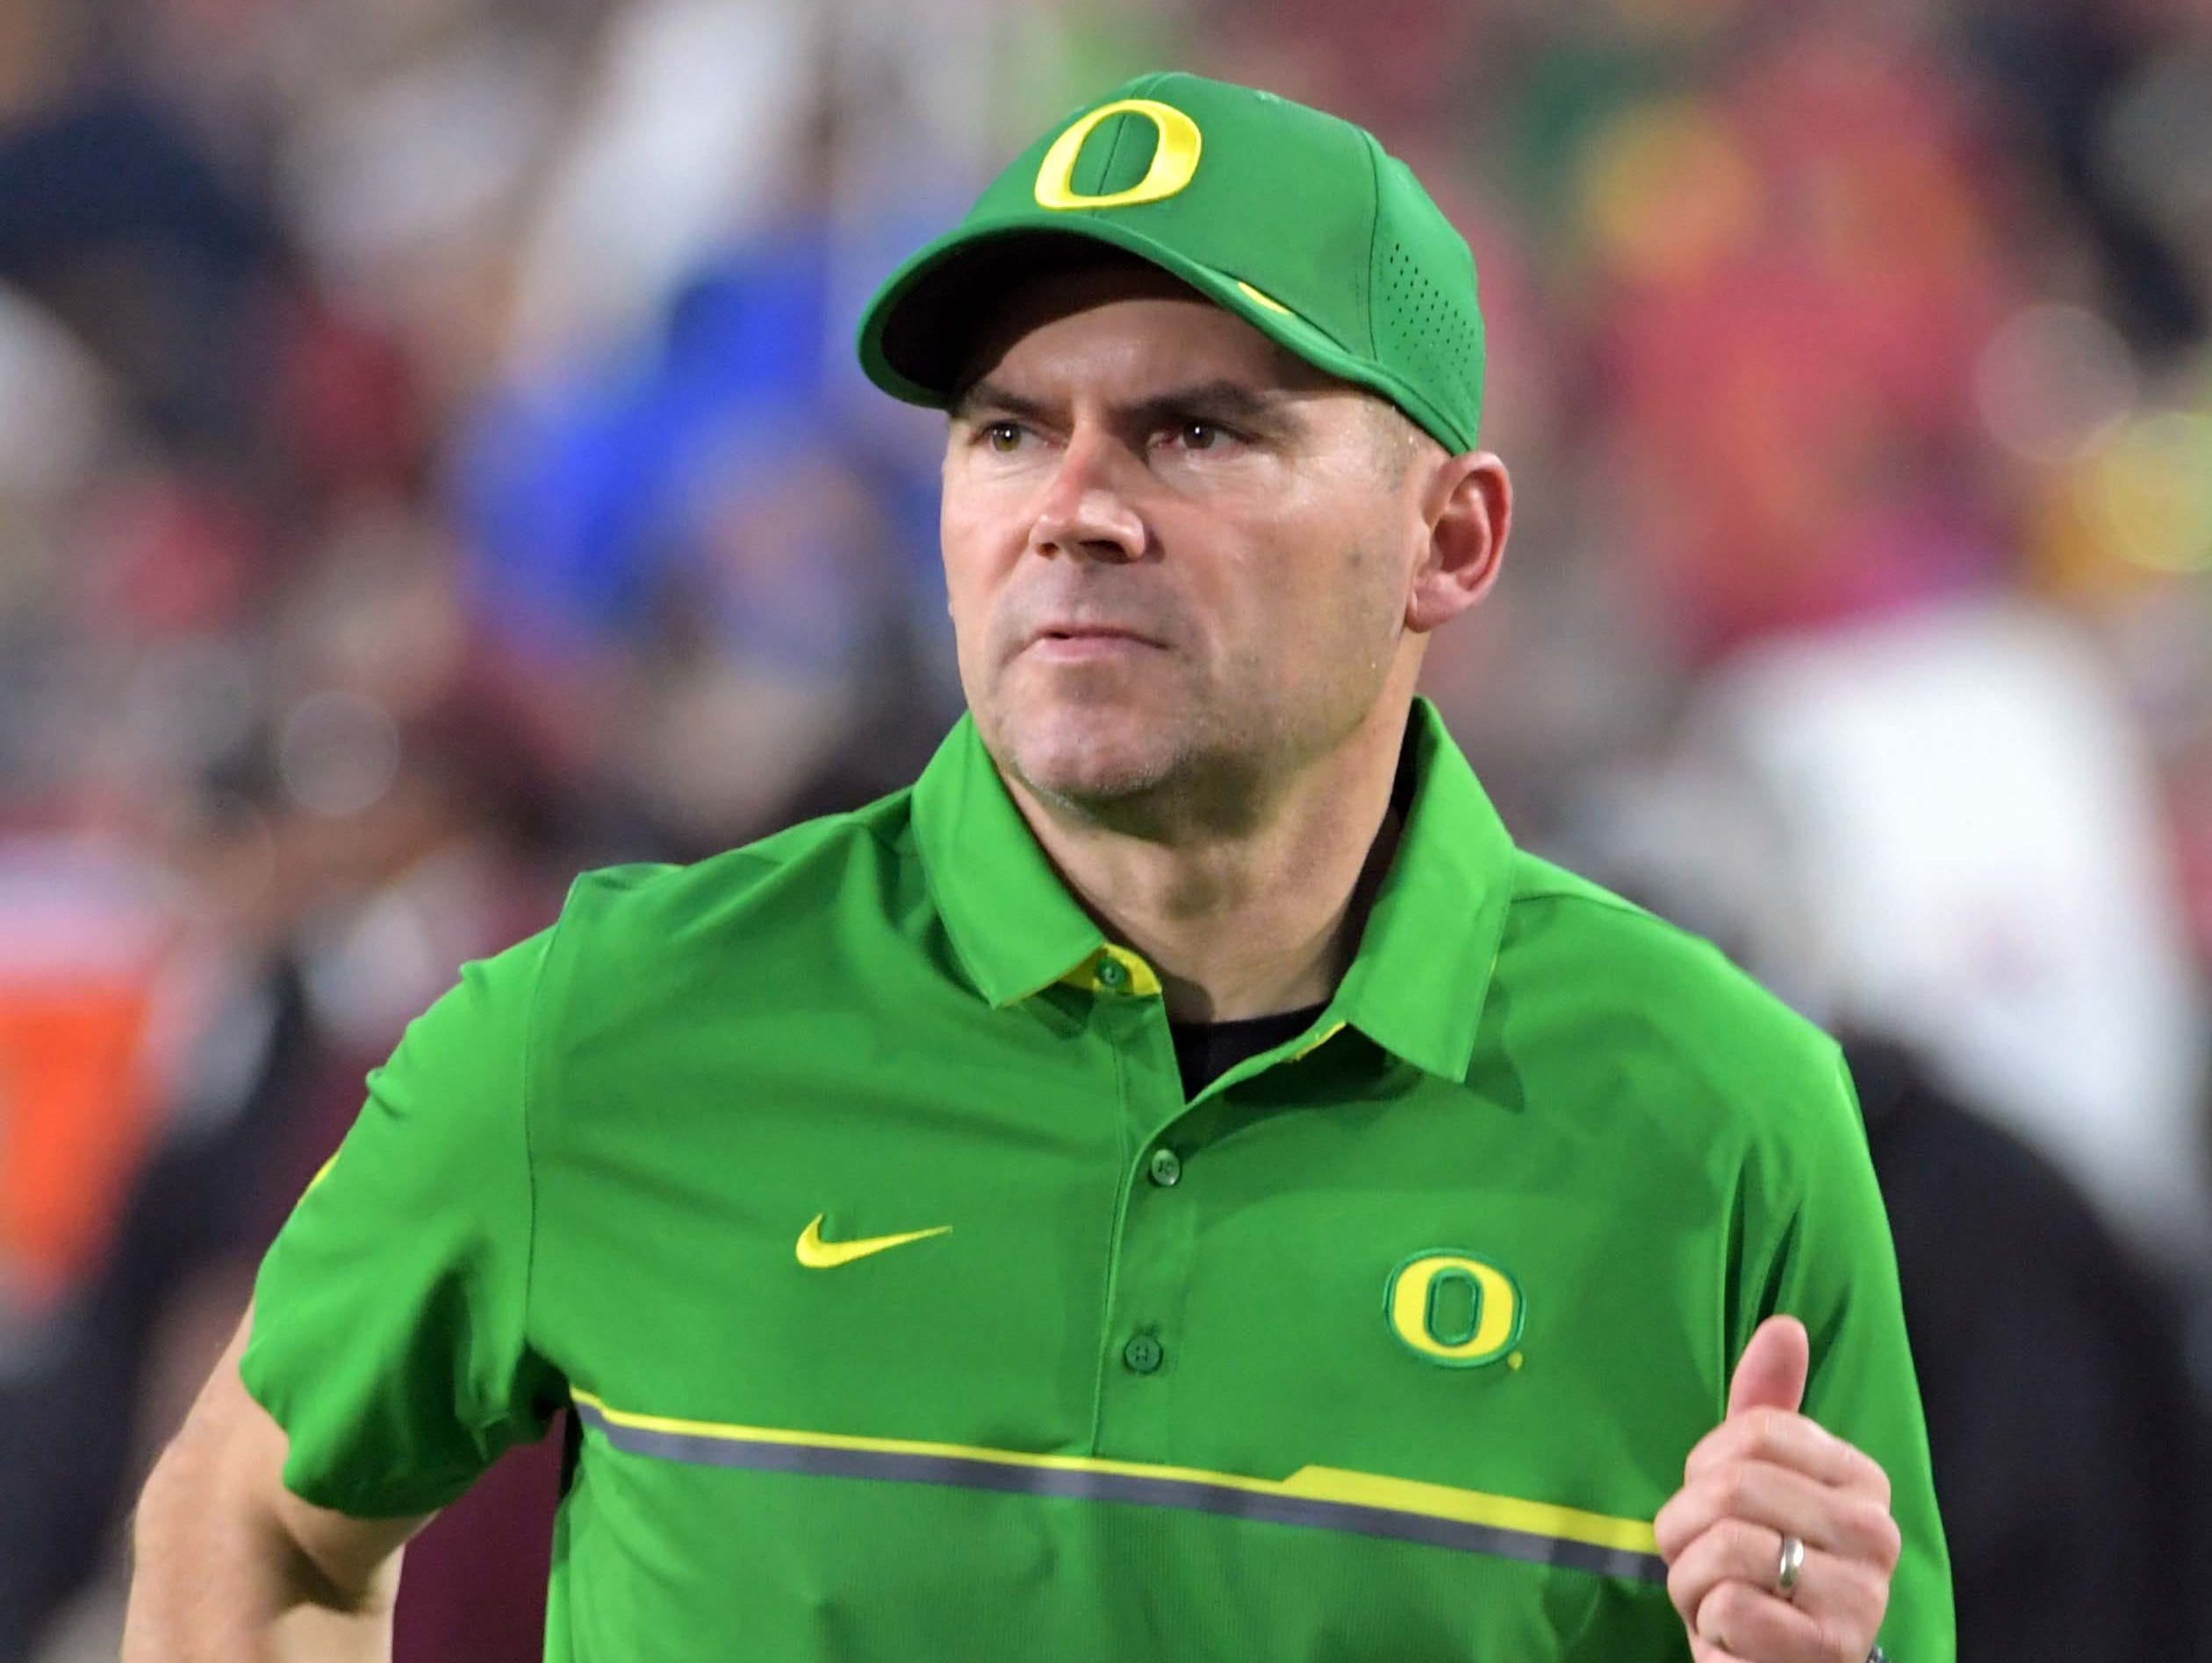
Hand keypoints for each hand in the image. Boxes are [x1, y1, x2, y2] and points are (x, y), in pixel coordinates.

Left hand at [1652, 1316, 1899, 1662]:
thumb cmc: (1764, 1572)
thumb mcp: (1760, 1485)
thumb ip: (1769, 1406)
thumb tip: (1784, 1326)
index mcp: (1862, 1481)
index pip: (1754, 1431)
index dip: (1704, 1468)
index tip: (1713, 1502)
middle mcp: (1876, 1534)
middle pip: (1733, 1486)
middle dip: (1685, 1530)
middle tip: (1702, 1562)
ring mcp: (1860, 1597)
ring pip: (1725, 1547)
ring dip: (1690, 1581)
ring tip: (1716, 1600)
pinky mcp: (1829, 1651)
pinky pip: (1728, 1607)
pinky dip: (1708, 1625)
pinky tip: (1734, 1638)